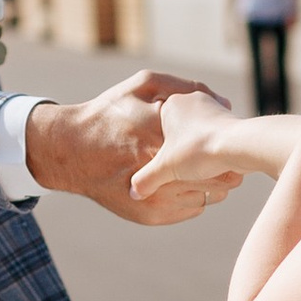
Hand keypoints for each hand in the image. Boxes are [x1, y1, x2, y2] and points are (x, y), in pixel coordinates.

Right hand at [24, 73, 240, 225]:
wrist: (71, 150)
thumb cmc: (109, 112)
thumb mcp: (142, 84)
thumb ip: (184, 87)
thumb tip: (224, 101)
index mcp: (158, 135)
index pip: (212, 147)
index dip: (225, 143)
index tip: (229, 135)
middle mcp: (156, 170)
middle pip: (215, 177)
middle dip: (224, 167)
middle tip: (226, 158)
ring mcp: (154, 197)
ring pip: (207, 196)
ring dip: (213, 184)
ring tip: (204, 169)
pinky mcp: (151, 216)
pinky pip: (192, 208)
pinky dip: (196, 196)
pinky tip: (186, 181)